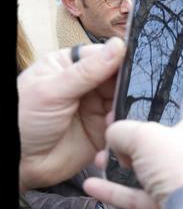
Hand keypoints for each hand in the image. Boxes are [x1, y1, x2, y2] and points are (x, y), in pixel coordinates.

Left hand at [18, 39, 125, 191]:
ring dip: (126, 108)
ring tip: (118, 116)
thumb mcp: (53, 90)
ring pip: (124, 102)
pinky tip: (120, 129)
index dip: (121, 59)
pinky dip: (126, 126)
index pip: (103, 56)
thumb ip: (87, 71)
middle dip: (127, 86)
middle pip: (118, 79)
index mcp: (69, 66)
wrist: (20, 162)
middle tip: (133, 94)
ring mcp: (96, 108)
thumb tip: (118, 46)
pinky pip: (123, 125)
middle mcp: (86, 85)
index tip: (136, 65)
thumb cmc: (23, 120)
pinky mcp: (104, 131)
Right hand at [82, 80, 182, 208]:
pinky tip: (93, 187)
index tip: (156, 82)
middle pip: (170, 130)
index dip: (181, 82)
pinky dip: (121, 191)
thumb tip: (115, 135)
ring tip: (102, 158)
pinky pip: (146, 193)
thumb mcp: (145, 137)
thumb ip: (123, 129)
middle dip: (138, 130)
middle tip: (115, 127)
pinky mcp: (180, 203)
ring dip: (126, 162)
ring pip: (155, 164)